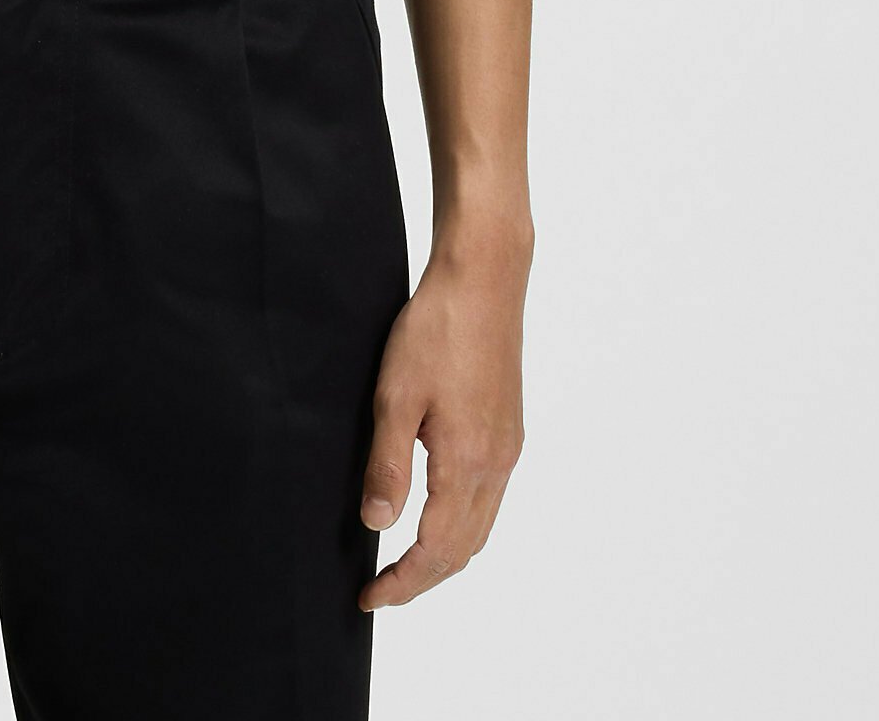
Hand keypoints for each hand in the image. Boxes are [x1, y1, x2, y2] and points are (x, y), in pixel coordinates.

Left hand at [357, 227, 529, 610]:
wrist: (483, 280)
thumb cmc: (437, 330)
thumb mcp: (395, 396)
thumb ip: (387, 465)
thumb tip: (377, 525)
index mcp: (468, 461)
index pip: (437, 549)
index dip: (403, 582)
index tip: (370, 597)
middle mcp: (497, 463)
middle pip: (465, 549)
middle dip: (424, 578)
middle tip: (382, 589)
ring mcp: (508, 447)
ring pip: (481, 526)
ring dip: (445, 554)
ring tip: (404, 561)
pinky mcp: (509, 428)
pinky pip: (489, 498)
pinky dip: (462, 523)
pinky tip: (436, 510)